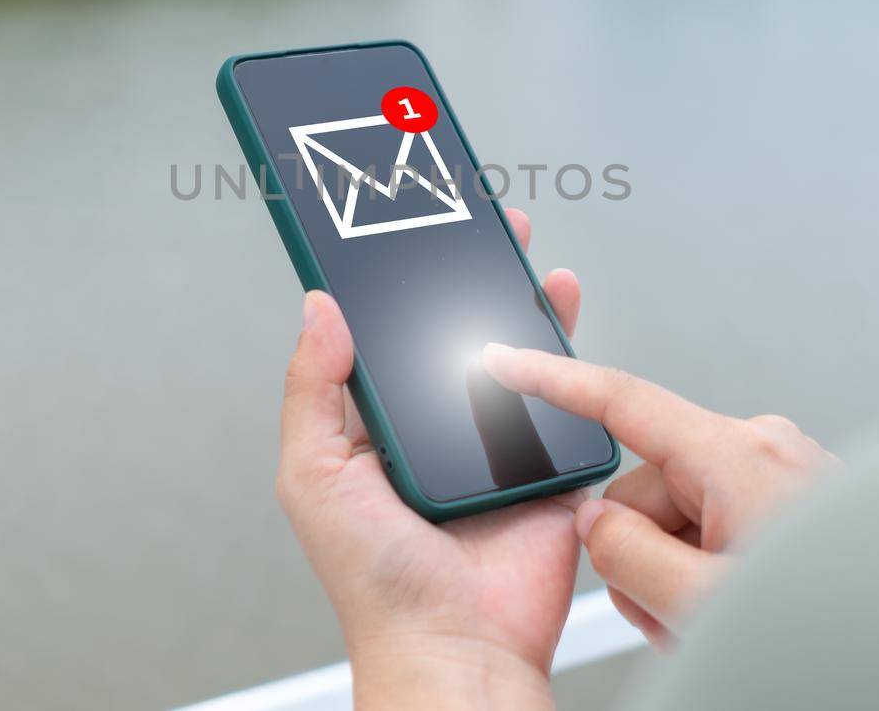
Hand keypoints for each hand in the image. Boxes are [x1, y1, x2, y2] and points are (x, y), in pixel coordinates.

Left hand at [276, 209, 580, 710]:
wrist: (456, 648)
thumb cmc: (376, 584)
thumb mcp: (314, 476)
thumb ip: (311, 389)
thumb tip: (319, 308)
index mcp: (378, 429)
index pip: (386, 338)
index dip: (393, 287)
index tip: (399, 237)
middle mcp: (437, 431)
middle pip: (454, 335)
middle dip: (465, 279)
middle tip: (471, 229)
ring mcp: (495, 445)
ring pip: (511, 356)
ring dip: (519, 303)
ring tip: (518, 255)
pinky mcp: (548, 463)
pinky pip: (563, 398)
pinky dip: (567, 354)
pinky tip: (558, 312)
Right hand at [481, 343, 838, 648]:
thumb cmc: (837, 631)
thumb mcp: (698, 605)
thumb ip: (623, 554)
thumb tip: (598, 524)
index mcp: (737, 456)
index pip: (620, 402)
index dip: (551, 379)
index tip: (505, 360)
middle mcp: (765, 450)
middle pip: (648, 485)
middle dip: (643, 552)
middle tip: (673, 614)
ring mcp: (788, 475)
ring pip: (683, 514)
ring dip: (681, 572)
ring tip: (717, 622)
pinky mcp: (801, 503)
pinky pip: (723, 525)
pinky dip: (714, 570)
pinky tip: (741, 611)